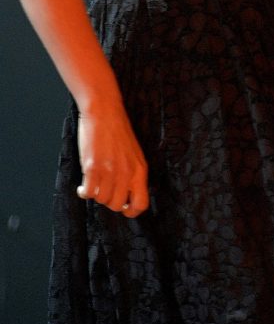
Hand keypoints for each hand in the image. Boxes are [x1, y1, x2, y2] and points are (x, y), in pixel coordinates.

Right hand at [76, 103, 148, 217]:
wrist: (104, 112)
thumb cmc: (118, 131)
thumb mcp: (133, 154)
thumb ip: (132, 174)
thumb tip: (126, 197)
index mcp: (139, 170)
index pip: (141, 204)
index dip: (131, 211)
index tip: (123, 208)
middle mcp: (126, 173)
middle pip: (117, 205)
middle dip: (108, 201)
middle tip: (103, 190)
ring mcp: (109, 171)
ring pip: (101, 200)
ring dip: (95, 194)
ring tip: (93, 183)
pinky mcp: (92, 167)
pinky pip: (88, 193)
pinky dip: (83, 192)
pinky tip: (82, 186)